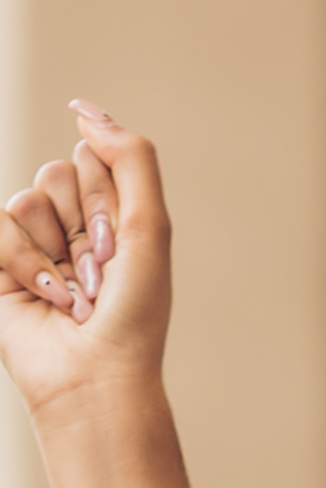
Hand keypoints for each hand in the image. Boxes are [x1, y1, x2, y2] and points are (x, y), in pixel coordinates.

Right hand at [0, 102, 168, 418]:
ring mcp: (35, 247)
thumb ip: (130, 157)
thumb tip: (83, 107)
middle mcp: (73, 228)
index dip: (104, 200)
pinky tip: (47, 299)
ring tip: (74, 297)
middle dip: (78, 223)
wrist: (95, 379)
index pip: (92, 161)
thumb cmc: (132, 315)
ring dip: (52, 251)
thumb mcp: (149, 228)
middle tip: (98, 275)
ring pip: (25, 200)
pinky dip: (24, 263)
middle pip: (55, 172)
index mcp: (113, 217)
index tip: (120, 248)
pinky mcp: (1, 266)